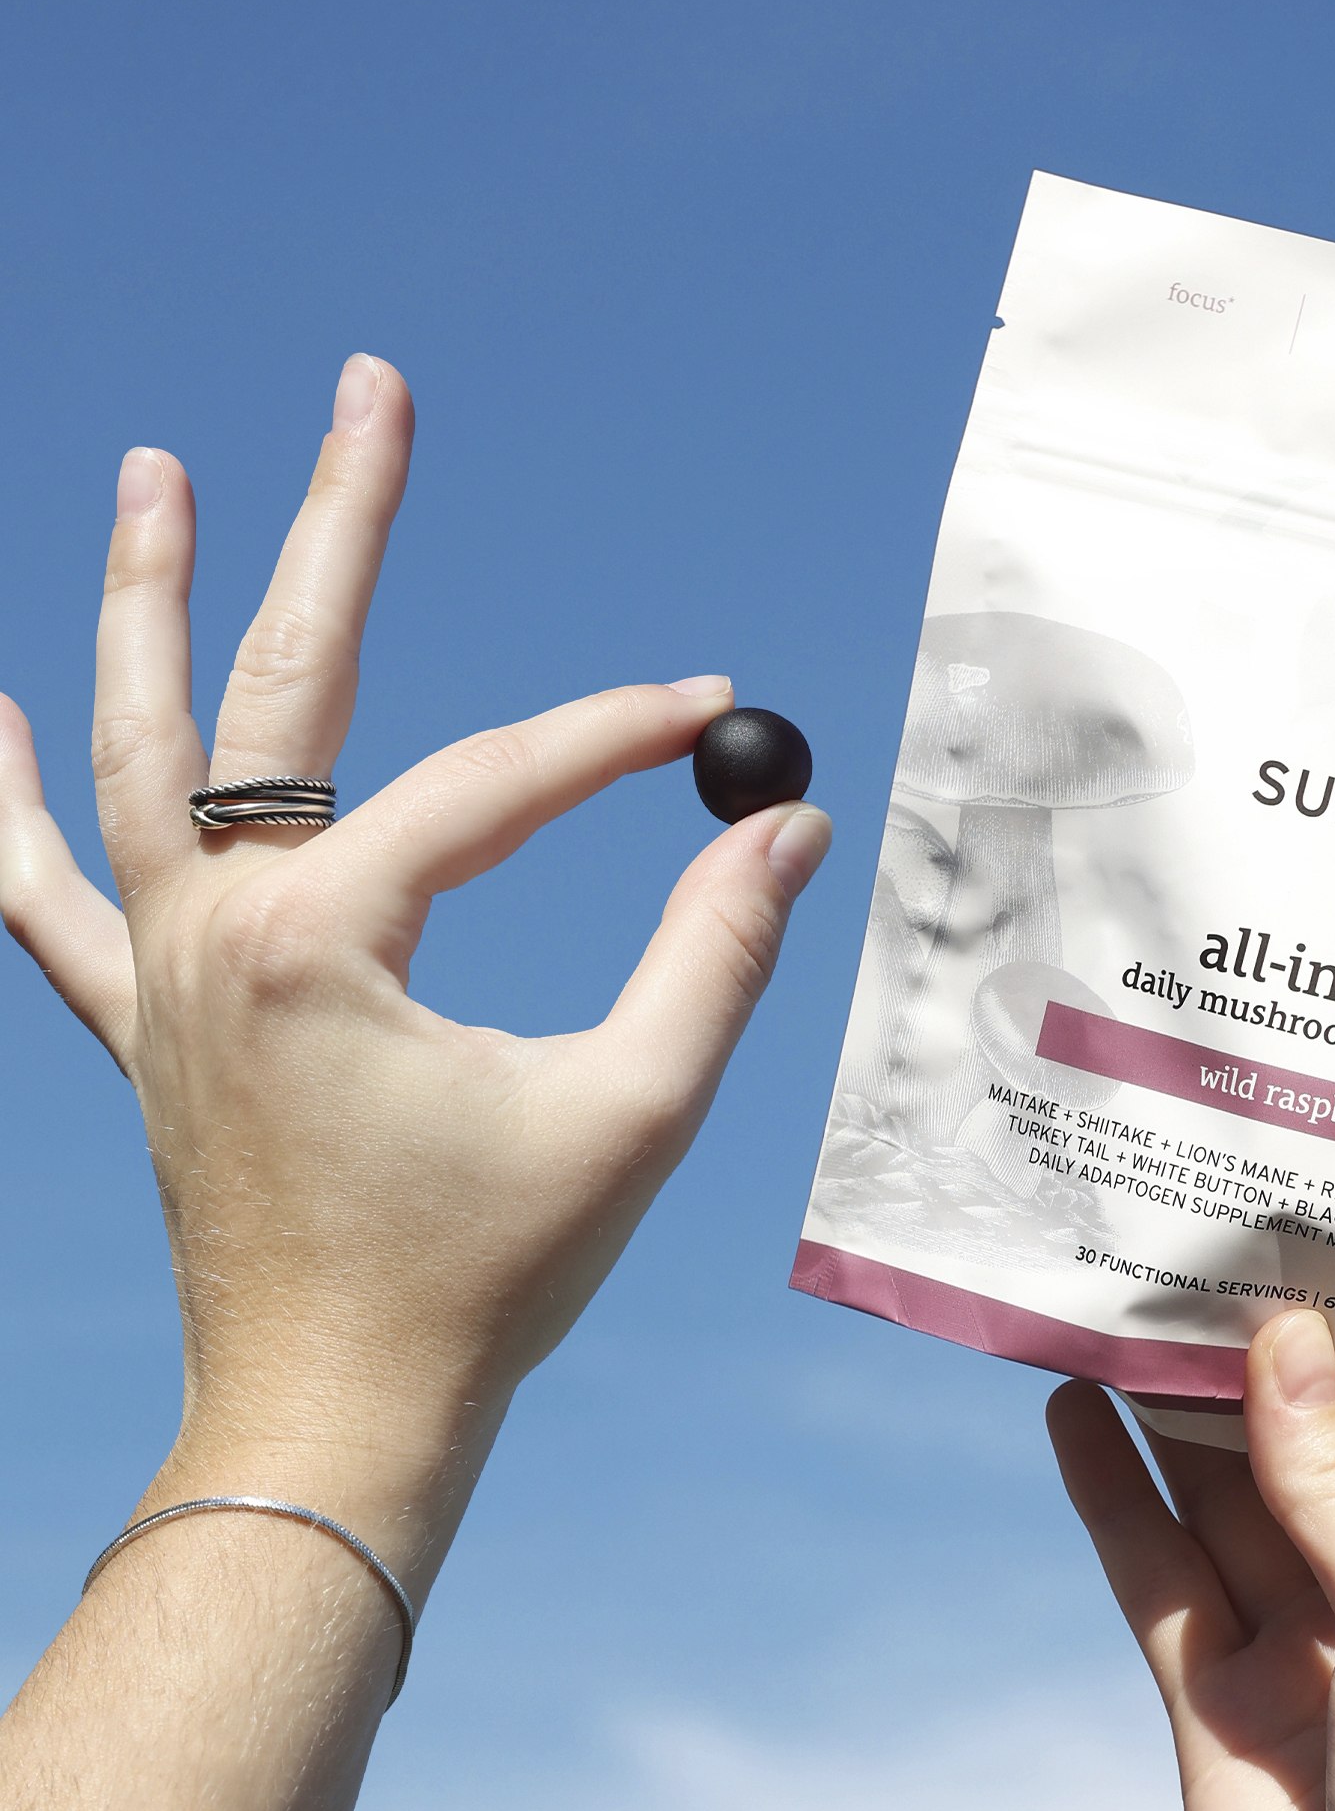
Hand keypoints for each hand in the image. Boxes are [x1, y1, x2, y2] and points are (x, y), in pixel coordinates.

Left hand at [0, 354, 831, 1585]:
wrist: (330, 1421)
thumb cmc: (479, 1285)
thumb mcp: (628, 1117)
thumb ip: (713, 955)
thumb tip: (783, 825)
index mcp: (317, 944)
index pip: (487, 784)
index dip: (613, 737)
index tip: (713, 714)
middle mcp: (209, 930)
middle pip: (275, 684)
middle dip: (337, 526)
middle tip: (374, 389)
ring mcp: (155, 975)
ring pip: (129, 749)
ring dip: (142, 601)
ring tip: (155, 467)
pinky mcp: (142, 1024)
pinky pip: (41, 892)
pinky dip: (10, 801)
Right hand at [1049, 1313, 1334, 1810]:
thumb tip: (1285, 1334)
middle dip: (1289, 1353)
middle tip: (1231, 1228)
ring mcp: (1307, 1643)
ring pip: (1233, 1491)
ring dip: (1186, 1402)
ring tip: (1137, 1283)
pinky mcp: (1217, 1693)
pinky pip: (1156, 1567)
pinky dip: (1112, 1489)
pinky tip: (1073, 1404)